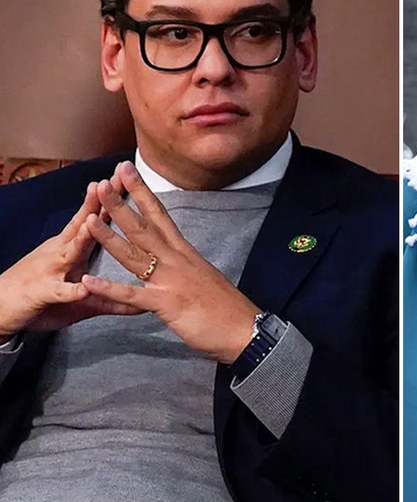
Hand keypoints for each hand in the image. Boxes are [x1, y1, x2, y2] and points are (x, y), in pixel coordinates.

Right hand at [0, 181, 141, 338]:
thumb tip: (141, 302)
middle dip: (97, 205)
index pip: (94, 220)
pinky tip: (82, 288)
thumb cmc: (42, 298)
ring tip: (94, 225)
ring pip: (69, 252)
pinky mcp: (42, 293)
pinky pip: (58, 291)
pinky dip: (70, 289)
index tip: (126, 177)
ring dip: (81, 239)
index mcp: (72, 249)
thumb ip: (112, 297)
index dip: (109, 199)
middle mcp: (61, 253)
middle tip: (110, 182)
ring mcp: (50, 270)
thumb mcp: (82, 298)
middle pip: (82, 225)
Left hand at [81, 161, 259, 363]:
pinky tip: (89, 280)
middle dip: (122, 205)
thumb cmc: (226, 306)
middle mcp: (177, 260)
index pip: (160, 216)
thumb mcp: (204, 277)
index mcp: (185, 253)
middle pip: (144, 228)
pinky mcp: (166, 304)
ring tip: (88, 220)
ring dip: (110, 238)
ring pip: (135, 254)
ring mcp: (171, 281)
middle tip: (104, 183)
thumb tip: (175, 260)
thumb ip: (185, 266)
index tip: (128, 172)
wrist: (244, 328)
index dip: (143, 193)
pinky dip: (110, 288)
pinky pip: (132, 295)